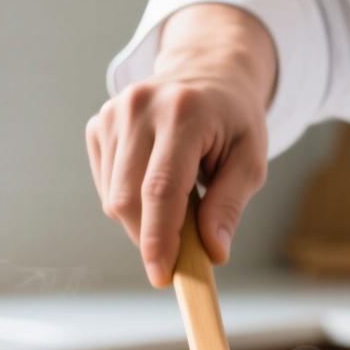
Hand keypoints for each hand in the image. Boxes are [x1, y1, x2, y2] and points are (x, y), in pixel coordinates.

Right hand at [86, 5, 277, 286]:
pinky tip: (156, 183)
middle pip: (129, 198)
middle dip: (151, 237)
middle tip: (182, 251)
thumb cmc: (234, 121)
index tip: (161, 276)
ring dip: (143, 219)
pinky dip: (131, 201)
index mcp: (183, 113)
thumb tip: (213, 251)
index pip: (160, 189)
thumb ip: (229, 205)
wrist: (208, 74)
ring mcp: (112, 114)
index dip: (158, 238)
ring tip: (179, 200)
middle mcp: (139, 108)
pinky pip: (107, 186)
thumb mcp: (251, 160)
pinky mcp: (98, 124)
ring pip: (114, 197)